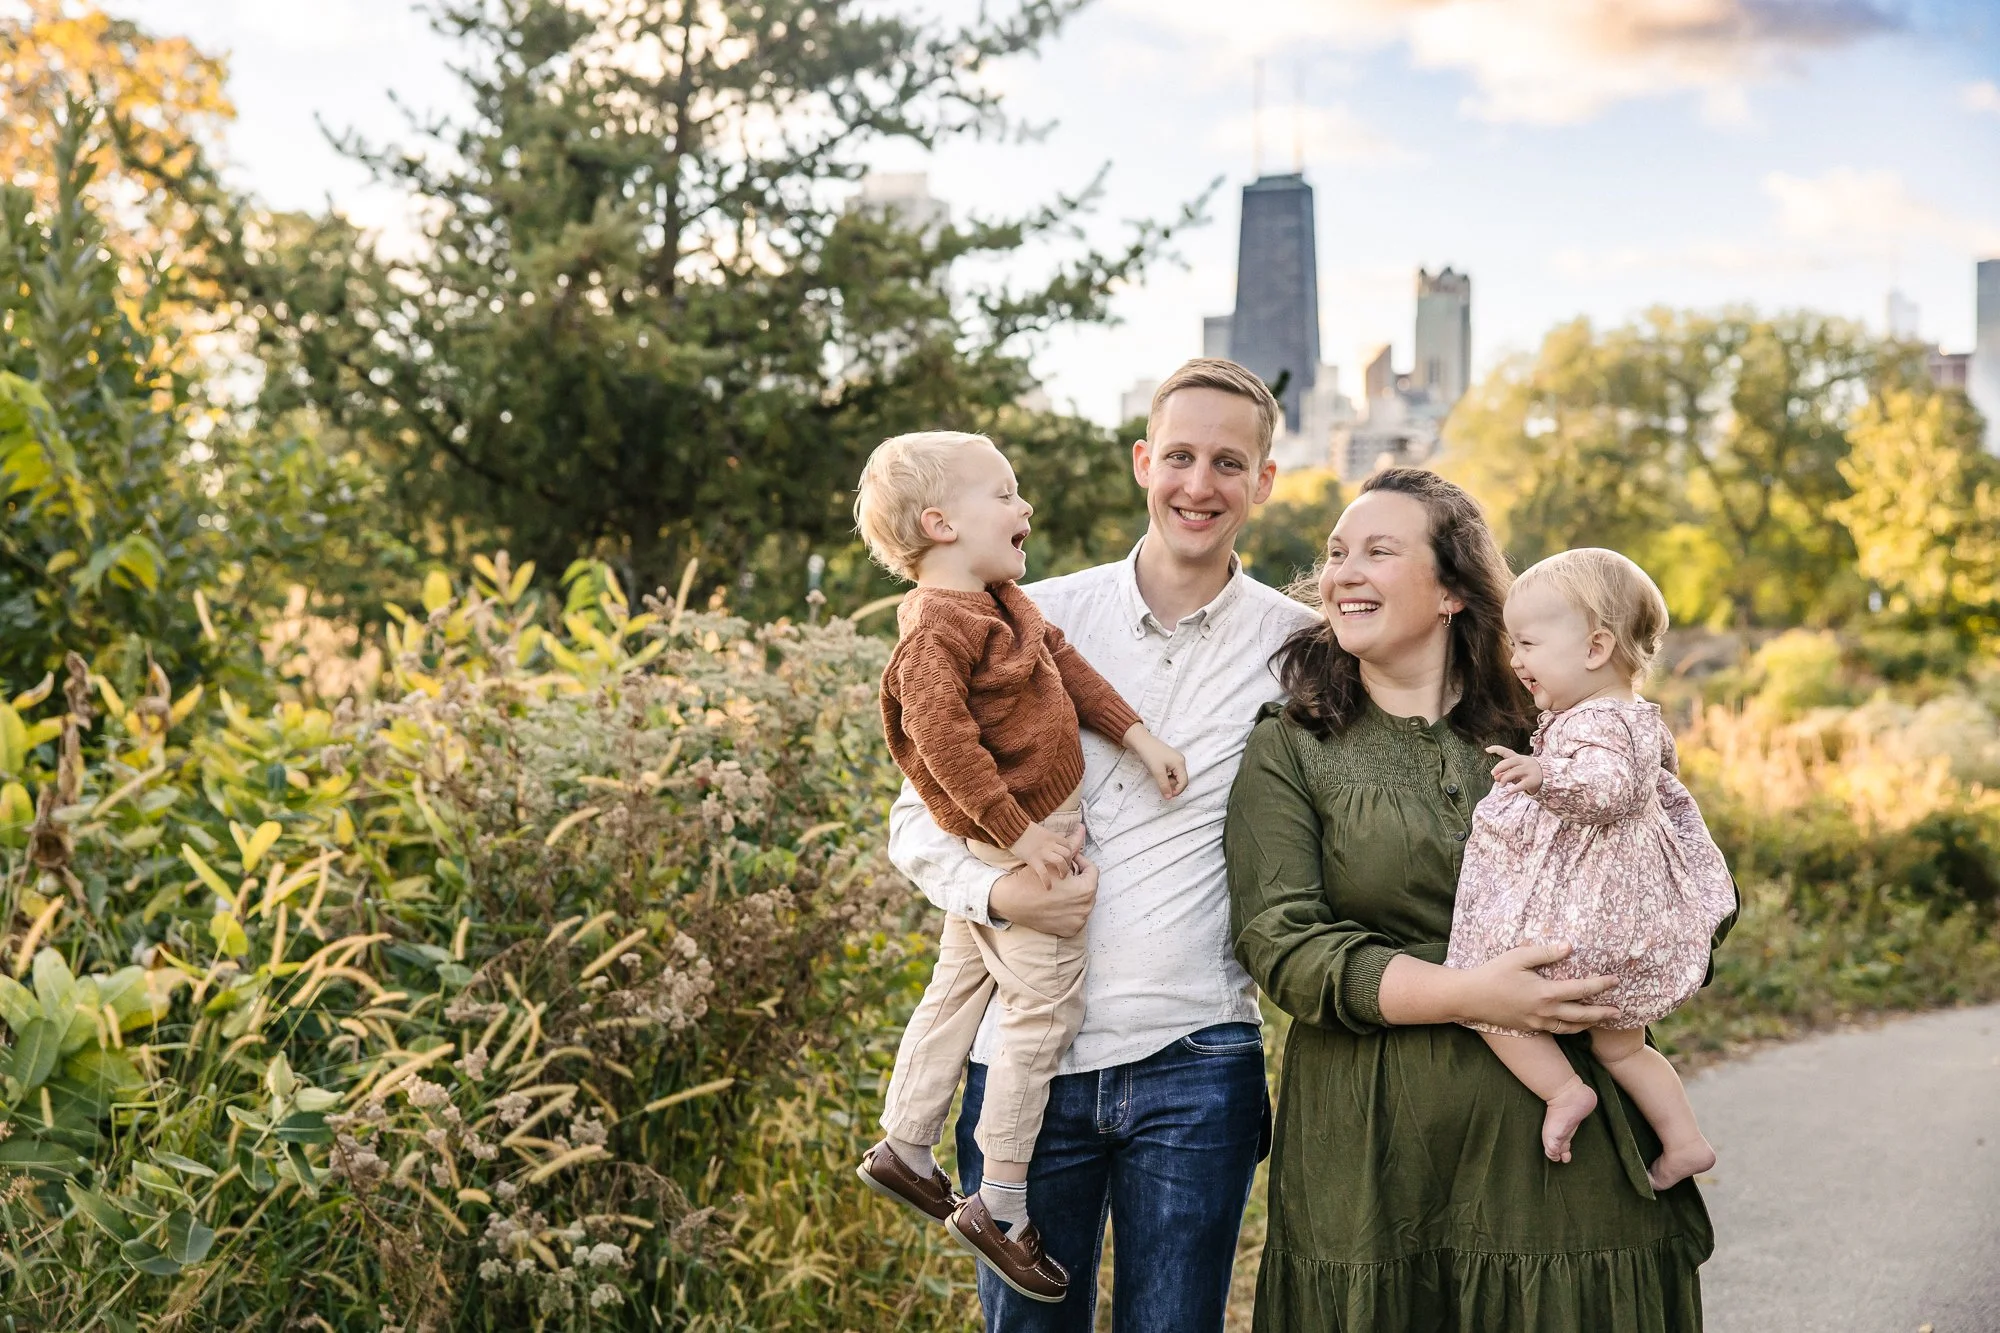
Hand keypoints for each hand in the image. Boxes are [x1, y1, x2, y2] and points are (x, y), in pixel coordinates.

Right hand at [989, 851, 1097, 937]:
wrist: (1012, 901)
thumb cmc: (1033, 879)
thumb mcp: (1055, 861)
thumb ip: (1073, 846)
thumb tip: (1083, 828)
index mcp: (1087, 889)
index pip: (1092, 870)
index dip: (1080, 861)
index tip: (1070, 860)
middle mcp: (1087, 908)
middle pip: (1088, 887)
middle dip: (1078, 878)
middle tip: (1065, 873)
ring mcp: (1079, 921)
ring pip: (1083, 902)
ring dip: (1075, 892)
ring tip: (1061, 886)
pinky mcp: (1070, 930)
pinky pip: (1075, 916)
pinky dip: (1070, 908)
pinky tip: (1058, 900)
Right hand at [1006, 821, 1073, 886]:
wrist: (1013, 830)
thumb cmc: (1024, 830)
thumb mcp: (1041, 831)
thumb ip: (1048, 838)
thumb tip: (1053, 846)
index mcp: (1052, 836)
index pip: (1067, 845)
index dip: (1069, 853)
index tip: (1066, 860)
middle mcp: (1050, 844)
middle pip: (1067, 853)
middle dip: (1069, 863)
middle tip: (1065, 869)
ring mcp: (1042, 852)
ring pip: (1060, 862)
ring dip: (1063, 871)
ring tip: (1062, 877)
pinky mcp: (1033, 860)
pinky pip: (1044, 872)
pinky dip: (1047, 881)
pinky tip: (1048, 887)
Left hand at [1124, 724, 1187, 799]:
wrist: (1141, 742)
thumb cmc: (1150, 754)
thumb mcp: (1157, 772)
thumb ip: (1164, 786)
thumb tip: (1169, 797)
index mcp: (1180, 763)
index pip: (1184, 782)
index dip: (1177, 791)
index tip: (1168, 796)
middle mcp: (1180, 761)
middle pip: (1181, 779)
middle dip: (1172, 785)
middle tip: (1161, 786)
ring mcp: (1176, 759)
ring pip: (1176, 776)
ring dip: (1168, 781)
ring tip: (1158, 777)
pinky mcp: (1170, 759)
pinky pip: (1172, 771)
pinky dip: (1166, 775)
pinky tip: (1158, 773)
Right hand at [1456, 943, 1619, 1032]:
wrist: (1470, 998)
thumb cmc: (1493, 973)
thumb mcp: (1518, 957)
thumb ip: (1545, 953)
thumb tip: (1569, 947)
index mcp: (1545, 993)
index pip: (1581, 989)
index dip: (1600, 985)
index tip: (1615, 980)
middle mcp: (1545, 1011)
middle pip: (1582, 1014)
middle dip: (1602, 1012)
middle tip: (1618, 1011)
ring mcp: (1537, 1022)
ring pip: (1570, 1027)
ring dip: (1588, 1023)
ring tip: (1600, 1020)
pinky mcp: (1529, 1027)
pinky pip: (1557, 1030)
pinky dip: (1571, 1028)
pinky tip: (1573, 1024)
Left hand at [1485, 745, 1542, 794]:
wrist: (1547, 778)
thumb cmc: (1527, 774)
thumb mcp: (1516, 772)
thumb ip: (1505, 772)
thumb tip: (1496, 777)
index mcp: (1519, 758)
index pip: (1506, 752)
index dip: (1496, 749)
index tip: (1486, 749)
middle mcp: (1525, 762)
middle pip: (1509, 762)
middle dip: (1499, 768)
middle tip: (1493, 774)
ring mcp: (1529, 770)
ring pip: (1513, 773)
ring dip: (1504, 779)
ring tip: (1500, 785)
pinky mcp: (1533, 780)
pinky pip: (1521, 784)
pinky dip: (1514, 788)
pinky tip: (1510, 791)